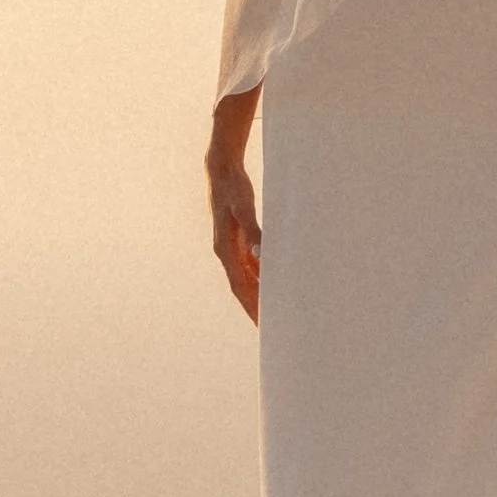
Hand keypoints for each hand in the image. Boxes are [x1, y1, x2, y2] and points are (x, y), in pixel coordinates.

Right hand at [207, 88, 261, 324]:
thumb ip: (254, 231)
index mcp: (225, 250)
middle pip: (242, 287)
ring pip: (246, 277)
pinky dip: (260, 276)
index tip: (263, 323)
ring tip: (274, 310)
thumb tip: (261, 256)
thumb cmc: (232, 187)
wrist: (221, 168)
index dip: (251, 306)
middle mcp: (226, 252)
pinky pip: (249, 264)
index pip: (240, 286)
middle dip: (255, 307)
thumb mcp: (244, 207)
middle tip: (272, 327)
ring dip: (258, 293)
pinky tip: (273, 281)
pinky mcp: (237, 238)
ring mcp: (230, 246)